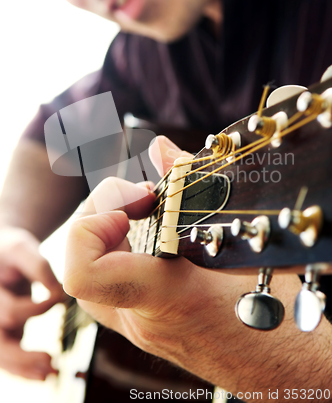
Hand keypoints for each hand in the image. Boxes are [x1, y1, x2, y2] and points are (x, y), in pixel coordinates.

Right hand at [0, 227, 62, 379]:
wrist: (1, 254)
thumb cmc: (11, 250)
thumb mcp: (22, 249)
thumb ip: (39, 268)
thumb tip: (58, 292)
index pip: (10, 311)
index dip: (36, 309)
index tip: (59, 298)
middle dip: (22, 357)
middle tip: (50, 360)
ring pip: (1, 356)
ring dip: (25, 368)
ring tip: (51, 371)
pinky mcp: (2, 333)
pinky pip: (7, 358)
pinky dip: (23, 368)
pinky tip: (44, 374)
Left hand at [63, 136, 331, 398]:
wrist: (282, 372)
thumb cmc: (278, 317)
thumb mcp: (249, 245)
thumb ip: (200, 192)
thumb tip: (161, 148)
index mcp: (167, 299)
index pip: (83, 274)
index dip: (90, 227)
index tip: (136, 203)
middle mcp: (139, 317)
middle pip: (75, 258)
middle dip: (103, 209)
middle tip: (146, 197)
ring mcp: (135, 323)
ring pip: (86, 267)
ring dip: (109, 223)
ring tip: (150, 208)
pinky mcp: (141, 320)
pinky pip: (107, 276)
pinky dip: (121, 241)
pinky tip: (156, 230)